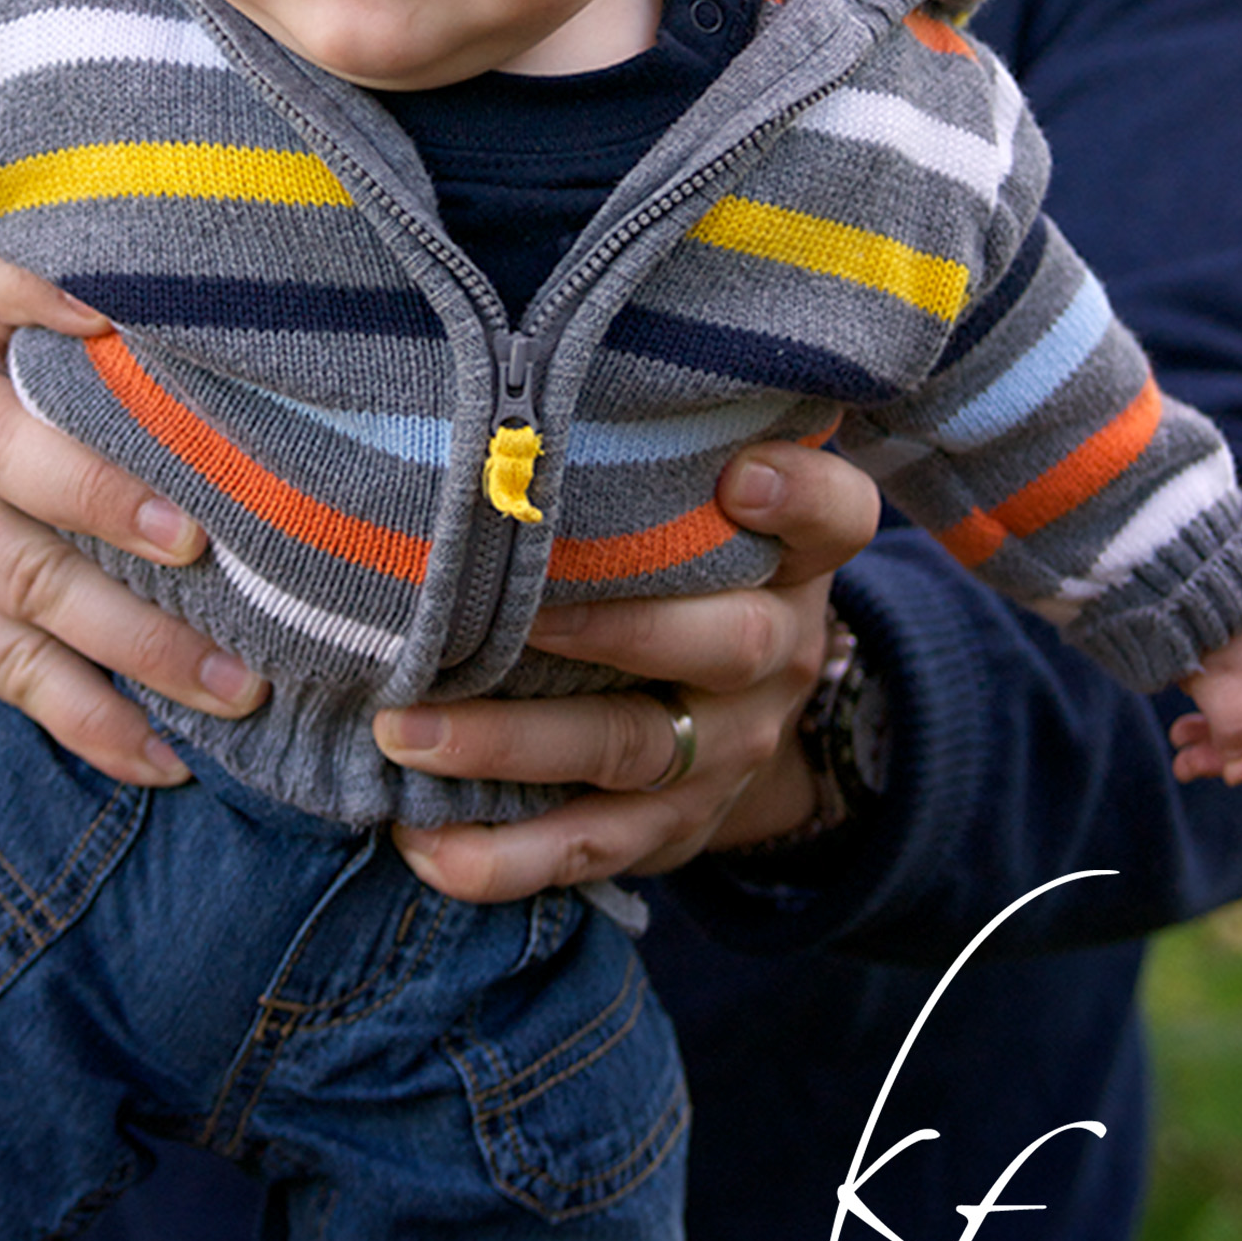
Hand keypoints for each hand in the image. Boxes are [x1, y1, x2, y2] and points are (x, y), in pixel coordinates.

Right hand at [0, 244, 267, 787]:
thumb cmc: (5, 422)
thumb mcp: (22, 357)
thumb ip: (106, 345)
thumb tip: (259, 344)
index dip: (40, 290)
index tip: (107, 314)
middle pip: (3, 455)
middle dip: (107, 501)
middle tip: (204, 546)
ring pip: (20, 582)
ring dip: (135, 643)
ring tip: (234, 685)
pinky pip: (3, 670)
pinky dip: (90, 717)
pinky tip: (162, 753)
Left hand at [376, 443, 880, 901]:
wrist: (729, 714)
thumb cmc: (676, 564)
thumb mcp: (694, 504)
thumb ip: (643, 454)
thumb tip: (502, 383)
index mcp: (791, 558)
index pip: (834, 515)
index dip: (799, 494)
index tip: (738, 476)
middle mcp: (777, 651)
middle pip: (722, 642)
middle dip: (602, 630)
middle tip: (479, 617)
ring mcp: (728, 749)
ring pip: (634, 750)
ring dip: (513, 747)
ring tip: (407, 734)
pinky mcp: (674, 829)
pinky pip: (593, 849)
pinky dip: (506, 858)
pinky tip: (423, 844)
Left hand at [1169, 597, 1241, 784]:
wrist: (1166, 557)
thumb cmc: (1197, 612)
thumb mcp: (1216, 674)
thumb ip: (1233, 721)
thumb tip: (1237, 757)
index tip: (1228, 777)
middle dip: (1229, 749)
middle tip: (1187, 767)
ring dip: (1214, 735)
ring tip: (1178, 745)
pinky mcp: (1238, 648)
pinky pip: (1234, 692)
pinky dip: (1210, 713)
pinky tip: (1184, 727)